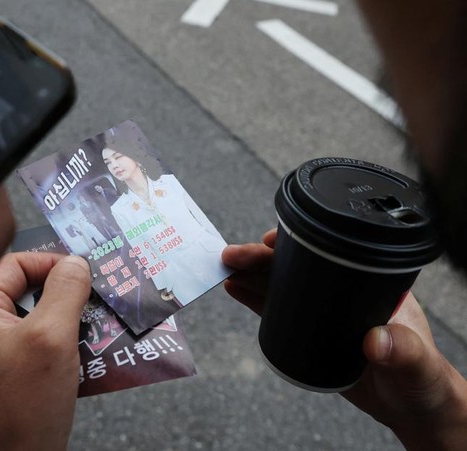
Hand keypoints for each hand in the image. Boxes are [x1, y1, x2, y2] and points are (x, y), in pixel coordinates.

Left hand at [0, 252, 90, 449]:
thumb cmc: (24, 406)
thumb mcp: (53, 337)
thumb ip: (66, 291)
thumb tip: (77, 263)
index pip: (14, 263)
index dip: (51, 263)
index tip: (84, 273)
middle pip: (27, 288)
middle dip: (65, 292)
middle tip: (95, 298)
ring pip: (38, 315)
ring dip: (70, 318)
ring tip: (96, 326)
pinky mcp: (11, 371)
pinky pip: (40, 341)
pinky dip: (65, 341)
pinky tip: (88, 353)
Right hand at [223, 229, 466, 449]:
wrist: (410, 404)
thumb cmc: (421, 376)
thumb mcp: (416, 360)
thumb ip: (402, 348)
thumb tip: (375, 340)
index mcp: (368, 285)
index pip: (328, 254)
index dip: (295, 244)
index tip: (269, 242)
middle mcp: (341, 293)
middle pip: (294, 267)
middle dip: (260, 258)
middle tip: (232, 256)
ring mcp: (323, 312)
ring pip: (280, 285)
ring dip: (251, 274)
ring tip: (224, 268)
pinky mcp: (309, 332)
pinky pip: (276, 310)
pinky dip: (254, 298)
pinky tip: (235, 289)